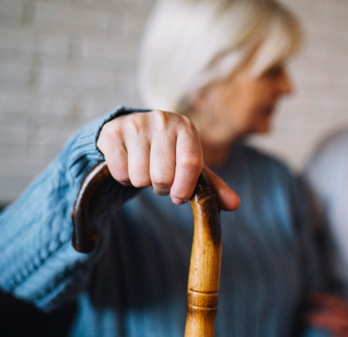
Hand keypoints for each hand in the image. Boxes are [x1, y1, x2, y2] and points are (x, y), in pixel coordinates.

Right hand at [97, 110, 239, 210]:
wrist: (133, 131)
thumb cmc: (168, 152)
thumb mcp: (191, 166)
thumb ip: (213, 186)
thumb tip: (235, 205)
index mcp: (186, 127)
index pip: (190, 164)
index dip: (184, 188)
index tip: (178, 197)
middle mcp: (162, 120)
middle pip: (163, 176)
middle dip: (161, 188)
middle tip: (159, 180)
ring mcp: (136, 124)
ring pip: (140, 177)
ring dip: (142, 182)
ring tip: (144, 169)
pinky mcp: (112, 131)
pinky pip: (120, 172)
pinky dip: (123, 177)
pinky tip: (128, 163)